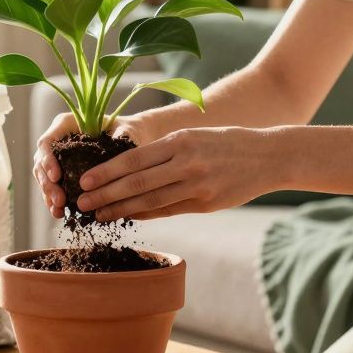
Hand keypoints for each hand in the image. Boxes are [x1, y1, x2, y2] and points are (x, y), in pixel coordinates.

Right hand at [33, 113, 152, 217]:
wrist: (129, 138)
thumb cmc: (124, 129)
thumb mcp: (124, 128)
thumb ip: (121, 133)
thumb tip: (119, 140)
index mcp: (65, 125)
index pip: (47, 142)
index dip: (48, 160)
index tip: (57, 177)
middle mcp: (57, 141)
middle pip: (42, 163)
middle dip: (48, 184)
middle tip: (59, 201)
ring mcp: (58, 158)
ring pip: (44, 177)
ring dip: (48, 195)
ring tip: (57, 211)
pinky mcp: (63, 173)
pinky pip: (53, 187)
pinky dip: (54, 200)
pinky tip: (59, 213)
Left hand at [75, 127, 288, 221]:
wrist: (270, 156)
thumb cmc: (227, 143)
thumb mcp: (195, 136)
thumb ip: (167, 152)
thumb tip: (131, 168)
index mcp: (180, 142)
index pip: (133, 159)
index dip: (107, 172)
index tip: (86, 181)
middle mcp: (186, 163)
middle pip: (137, 183)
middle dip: (106, 195)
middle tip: (82, 203)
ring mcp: (197, 186)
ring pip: (150, 201)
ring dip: (121, 210)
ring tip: (99, 215)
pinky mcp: (206, 203)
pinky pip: (169, 210)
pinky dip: (146, 214)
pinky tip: (129, 216)